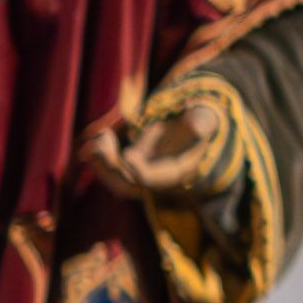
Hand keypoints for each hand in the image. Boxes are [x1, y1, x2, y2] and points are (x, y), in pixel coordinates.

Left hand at [83, 90, 233, 201]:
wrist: (193, 122)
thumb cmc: (199, 119)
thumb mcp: (204, 118)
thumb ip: (202, 122)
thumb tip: (197, 127)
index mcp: (176, 172)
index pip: (151, 181)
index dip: (138, 170)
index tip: (127, 153)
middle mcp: (157, 178)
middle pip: (128, 184)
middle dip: (111, 166)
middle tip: (101, 142)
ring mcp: (143, 172)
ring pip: (116, 179)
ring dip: (101, 162)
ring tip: (99, 136)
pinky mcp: (134, 163)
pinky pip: (112, 169)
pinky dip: (102, 155)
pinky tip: (100, 135)